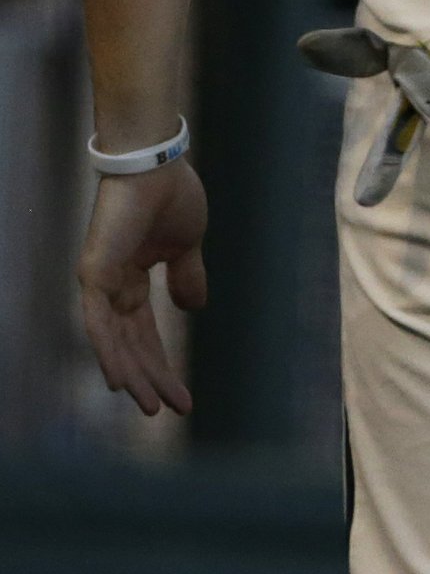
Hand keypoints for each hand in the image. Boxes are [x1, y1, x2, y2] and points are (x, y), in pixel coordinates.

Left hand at [76, 157, 207, 414]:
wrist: (156, 164)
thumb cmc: (172, 194)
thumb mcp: (187, 245)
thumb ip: (187, 276)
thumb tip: (193, 307)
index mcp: (134, 279)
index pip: (146, 333)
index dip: (163, 363)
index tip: (184, 395)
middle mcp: (112, 287)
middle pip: (132, 345)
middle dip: (152, 378)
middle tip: (171, 409)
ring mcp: (100, 282)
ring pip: (114, 342)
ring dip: (132, 375)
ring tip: (150, 405)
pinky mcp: (93, 274)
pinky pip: (98, 324)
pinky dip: (108, 352)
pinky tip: (120, 380)